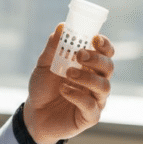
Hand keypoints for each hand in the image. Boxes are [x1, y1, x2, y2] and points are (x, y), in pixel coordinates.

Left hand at [24, 23, 114, 143]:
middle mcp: (96, 82)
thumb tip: (62, 26)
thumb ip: (53, 48)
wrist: (33, 114)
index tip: (95, 38)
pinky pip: (91, 106)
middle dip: (97, 59)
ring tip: (68, 73)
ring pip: (104, 86)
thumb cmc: (43, 88)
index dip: (105, 45)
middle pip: (109, 67)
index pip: (106, 53)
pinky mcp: (89, 117)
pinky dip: (78, 96)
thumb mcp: (44, 65)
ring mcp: (95, 100)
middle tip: (79, 55)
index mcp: (89, 66)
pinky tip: (64, 90)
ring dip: (87, 77)